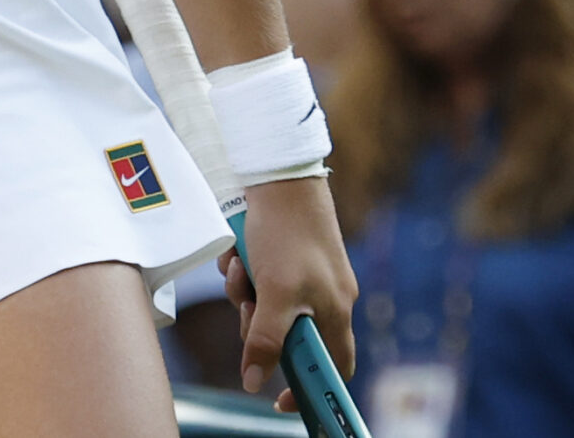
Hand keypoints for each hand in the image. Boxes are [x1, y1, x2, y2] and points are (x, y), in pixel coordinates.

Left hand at [220, 176, 357, 409]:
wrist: (279, 174)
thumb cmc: (285, 233)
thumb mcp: (274, 293)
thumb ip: (266, 340)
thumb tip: (255, 382)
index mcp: (336, 310)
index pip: (335, 367)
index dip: (310, 387)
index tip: (278, 399)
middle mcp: (328, 295)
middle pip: (290, 337)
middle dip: (258, 326)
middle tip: (247, 307)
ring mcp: (309, 274)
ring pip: (269, 307)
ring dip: (246, 294)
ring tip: (239, 268)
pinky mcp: (290, 256)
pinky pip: (262, 281)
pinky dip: (245, 272)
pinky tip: (237, 254)